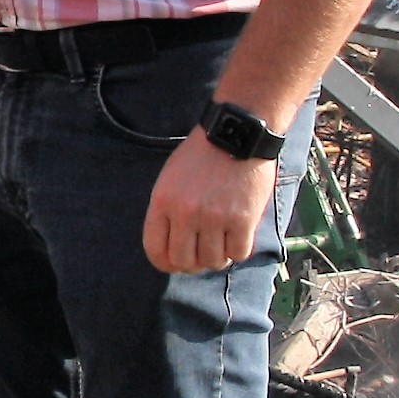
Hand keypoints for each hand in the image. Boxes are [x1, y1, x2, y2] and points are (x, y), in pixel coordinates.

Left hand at [144, 133, 277, 275]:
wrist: (236, 133)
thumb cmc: (201, 155)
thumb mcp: (170, 179)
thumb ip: (166, 211)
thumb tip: (171, 248)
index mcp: (163, 202)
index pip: (155, 251)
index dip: (166, 263)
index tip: (176, 263)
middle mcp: (186, 213)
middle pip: (184, 262)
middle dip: (193, 264)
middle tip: (202, 254)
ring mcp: (215, 217)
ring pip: (213, 262)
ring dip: (218, 258)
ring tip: (222, 243)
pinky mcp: (242, 219)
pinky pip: (238, 253)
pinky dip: (238, 250)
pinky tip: (238, 237)